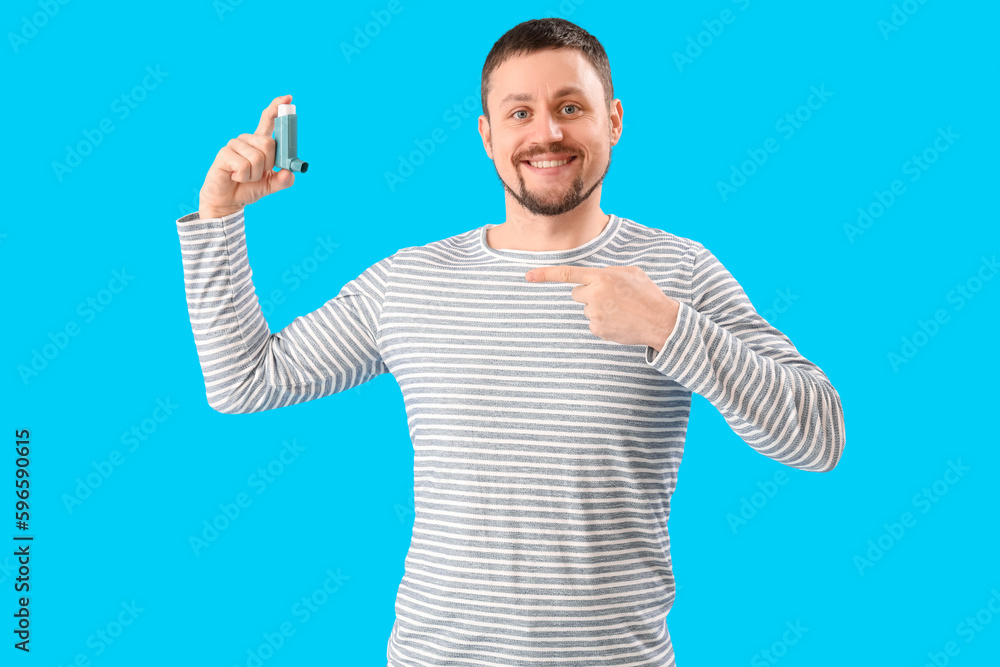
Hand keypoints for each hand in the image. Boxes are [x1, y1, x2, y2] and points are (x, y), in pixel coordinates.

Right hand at [198, 94, 296, 218]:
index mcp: (260, 142)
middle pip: (269, 143)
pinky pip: (244, 166)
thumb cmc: (248, 188)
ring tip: (245, 176)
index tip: (288, 98)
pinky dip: (244, 177)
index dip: (277, 108)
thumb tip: (289, 172)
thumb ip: (283, 180)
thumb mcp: (270, 185)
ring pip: (257, 158)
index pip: (268, 120)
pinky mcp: (224, 153)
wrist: (228, 201)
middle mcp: (247, 140)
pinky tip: (235, 176)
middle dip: (269, 164)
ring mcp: (235, 144)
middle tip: (258, 173)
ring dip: (255, 174)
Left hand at [525, 265, 679, 350]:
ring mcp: (595, 314)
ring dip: (598, 308)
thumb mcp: (631, 273)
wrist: (661, 322)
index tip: (527, 276)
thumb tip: (594, 277)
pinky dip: (603, 322)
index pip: (568, 274)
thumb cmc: (647, 294)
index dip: (545, 275)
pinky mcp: (598, 330)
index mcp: (602, 277)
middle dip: (589, 294)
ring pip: (586, 309)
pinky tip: (619, 321)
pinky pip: (592, 323)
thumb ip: (608, 272)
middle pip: (576, 294)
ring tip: (620, 310)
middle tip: (612, 298)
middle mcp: (595, 295)